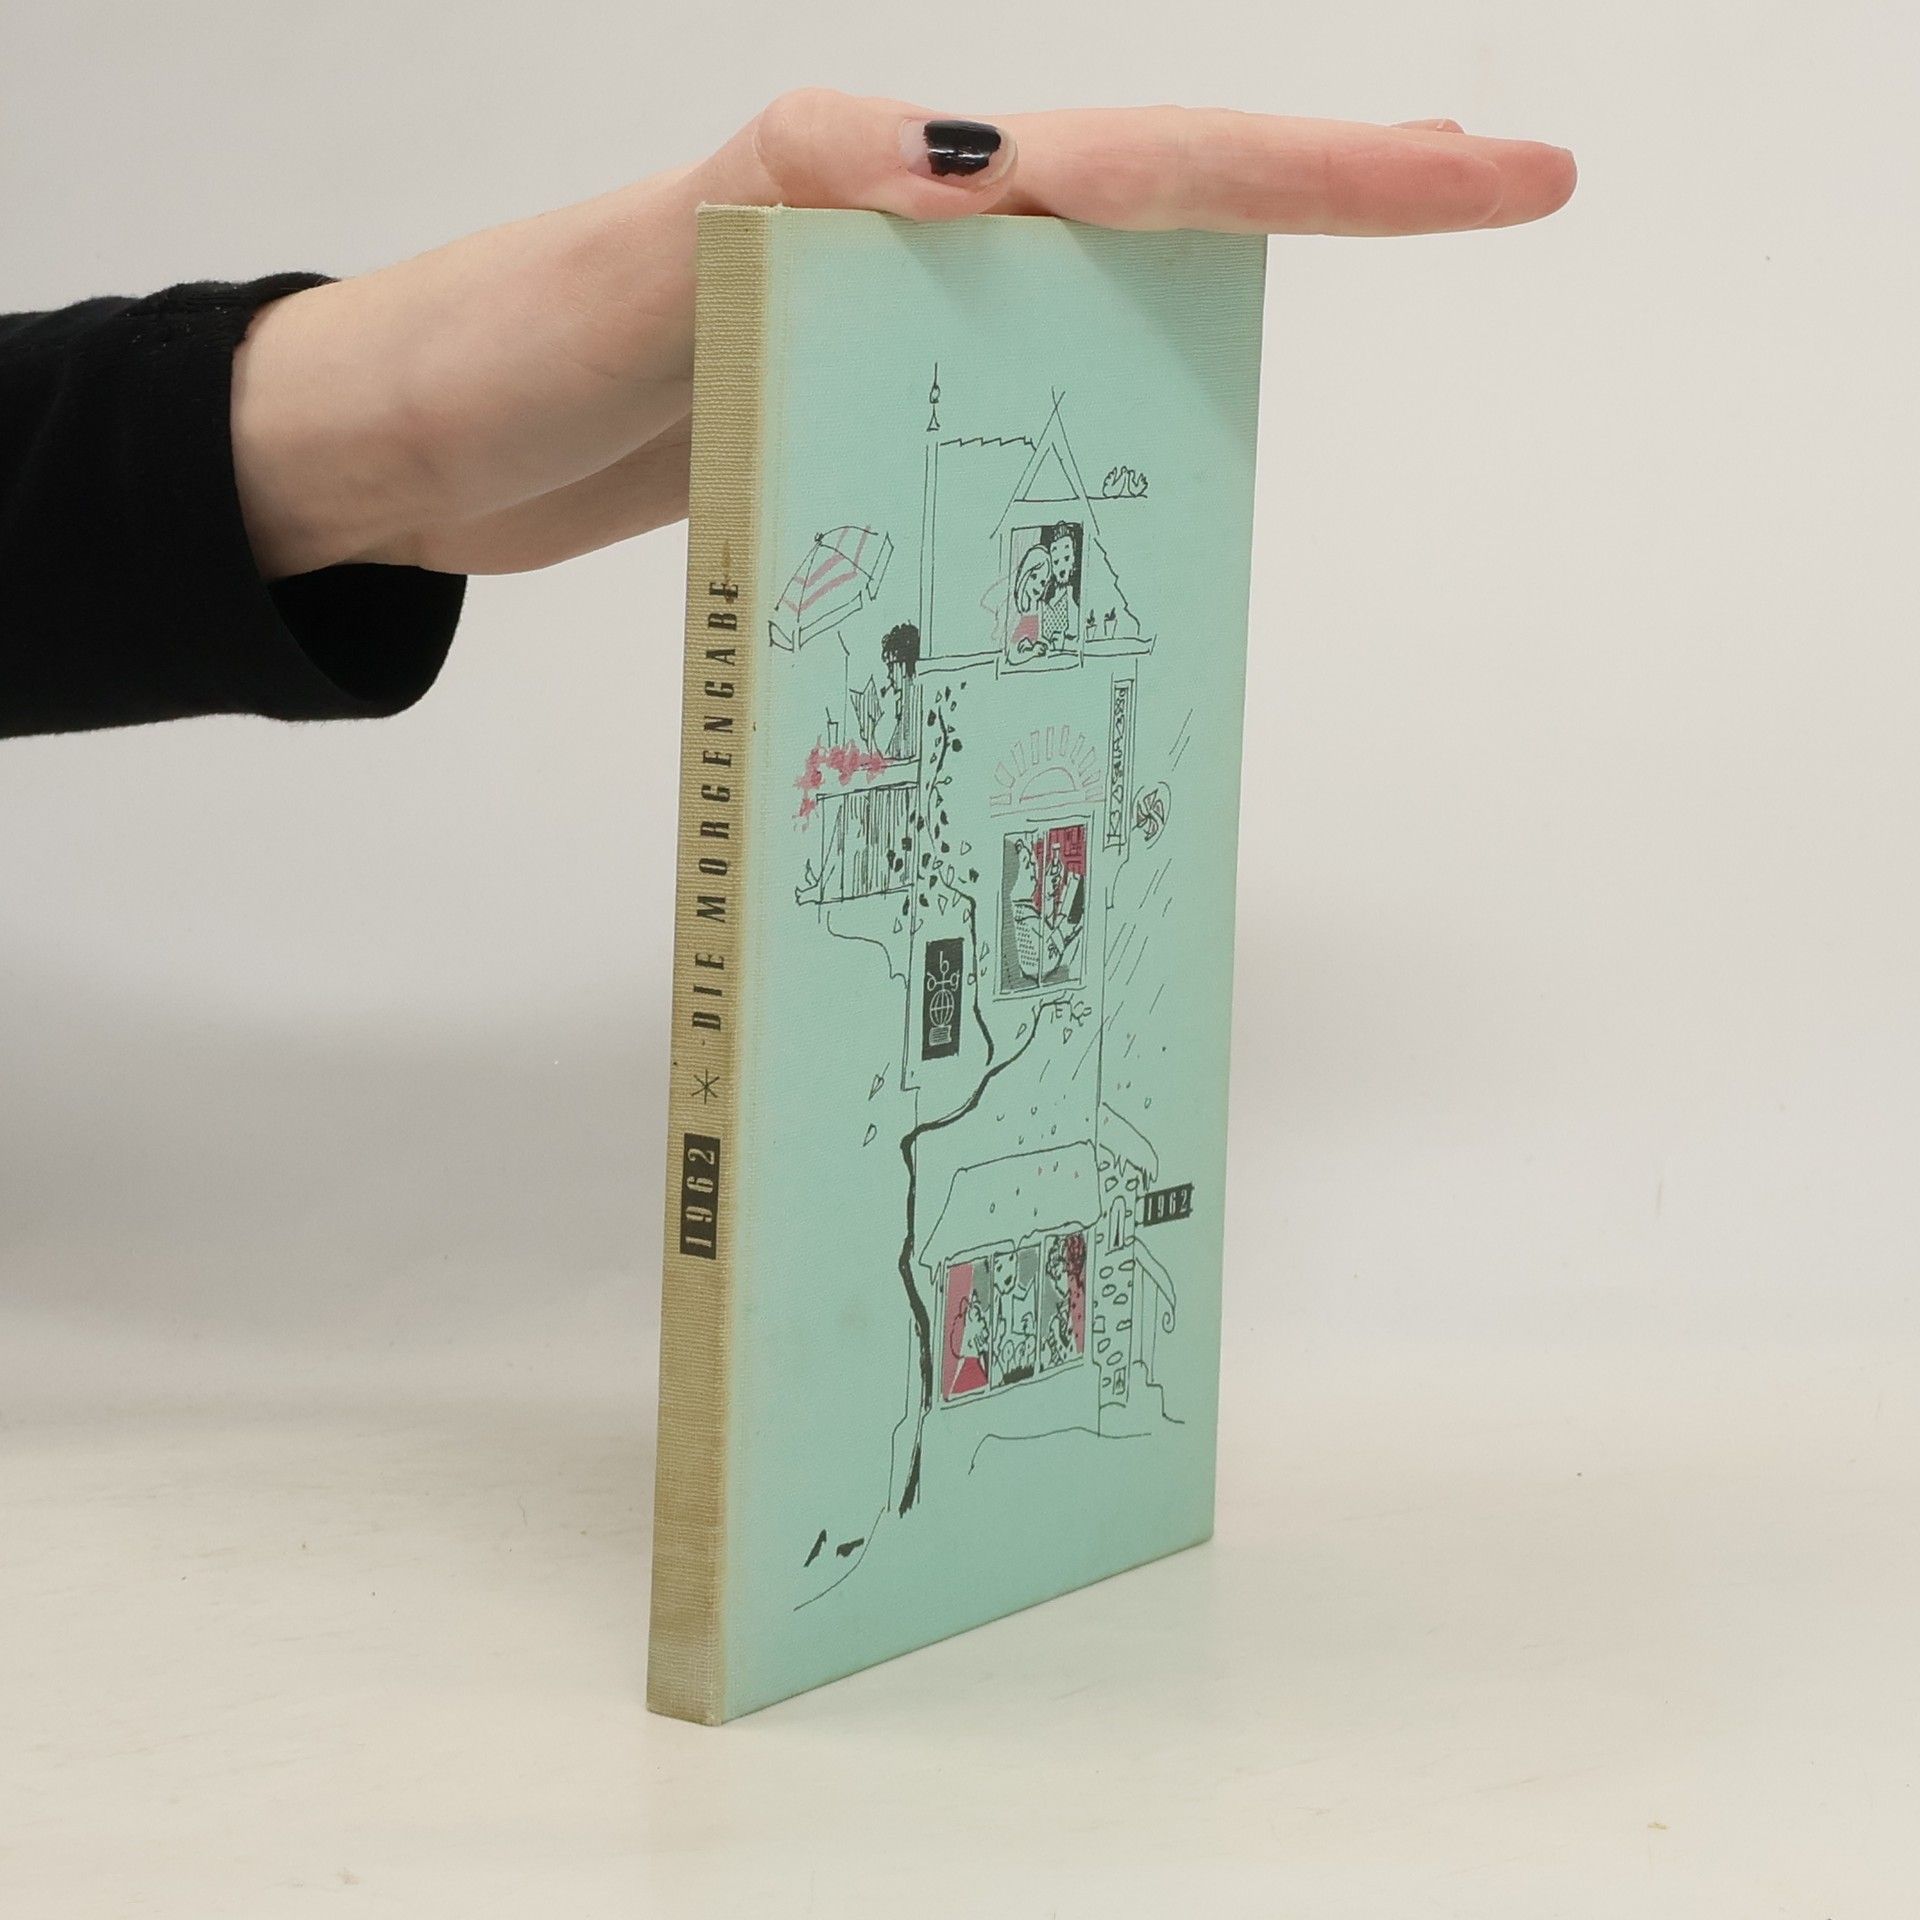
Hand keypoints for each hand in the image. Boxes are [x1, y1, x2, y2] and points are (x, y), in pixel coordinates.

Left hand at [231, 91, 1574, 580]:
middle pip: (1158, 208)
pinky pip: (1012, 403)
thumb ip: (807, 195)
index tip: (1480, 175)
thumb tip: (984, 173)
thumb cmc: (504, 351)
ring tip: (1339, 303)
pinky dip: (1099, 419)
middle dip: (1323, 194)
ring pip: (1098, 304)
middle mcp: (910, 246)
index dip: (1322, 172)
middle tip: (1477, 193)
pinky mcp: (856, 404)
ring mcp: (890, 327)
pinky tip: (1138, 458)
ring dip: (1227, 296)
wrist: (412, 442)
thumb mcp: (647, 261)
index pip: (1145, 167)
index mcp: (890, 194)